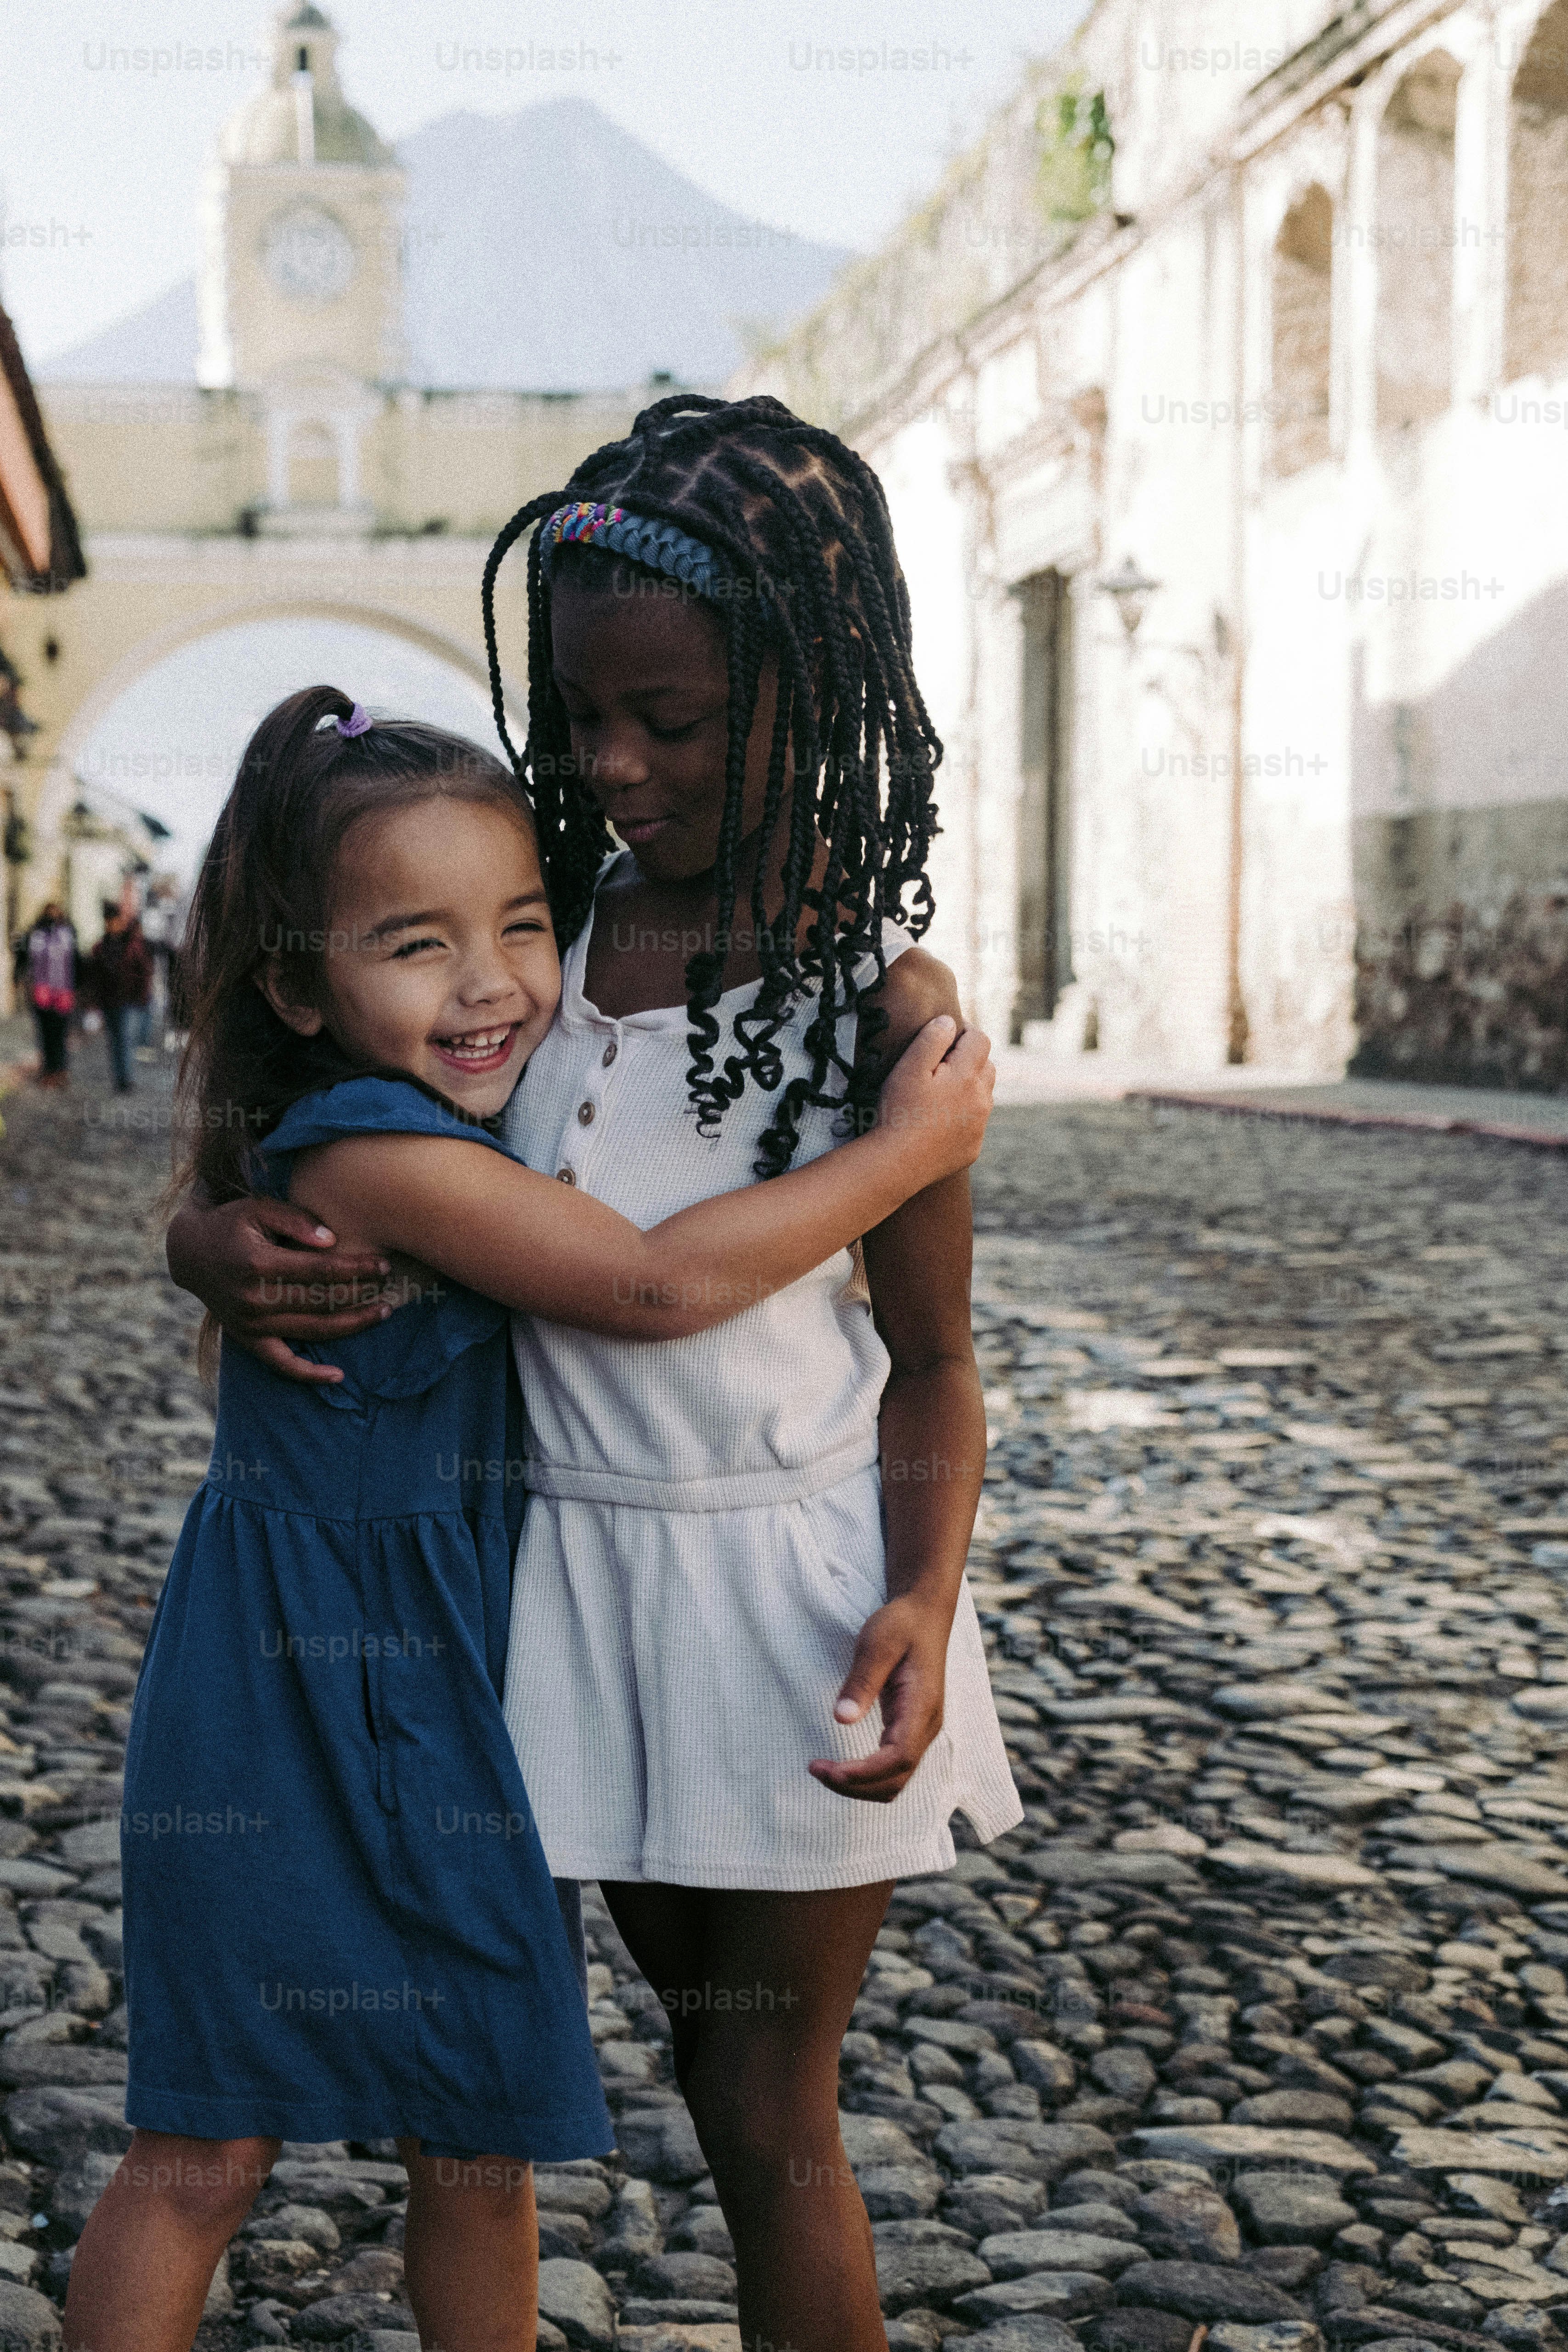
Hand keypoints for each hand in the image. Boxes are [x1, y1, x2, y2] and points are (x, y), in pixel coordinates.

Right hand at [166, 1195, 393, 1386]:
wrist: (190, 1253)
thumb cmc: (232, 1224)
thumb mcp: (258, 1208)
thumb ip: (296, 1220)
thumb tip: (332, 1242)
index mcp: (259, 1264)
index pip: (321, 1271)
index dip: (356, 1270)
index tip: (382, 1266)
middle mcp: (254, 1299)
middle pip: (322, 1302)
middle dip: (361, 1295)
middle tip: (391, 1287)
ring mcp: (250, 1324)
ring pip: (312, 1331)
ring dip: (351, 1326)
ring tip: (381, 1314)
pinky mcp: (247, 1339)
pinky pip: (280, 1364)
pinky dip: (308, 1374)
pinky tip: (337, 1377)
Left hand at [808, 1594, 949, 1802]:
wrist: (925, 1613)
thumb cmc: (901, 1624)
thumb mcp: (877, 1643)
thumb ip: (862, 1681)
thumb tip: (842, 1719)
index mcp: (921, 1706)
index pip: (898, 1757)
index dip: (863, 1772)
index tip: (828, 1769)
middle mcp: (926, 1725)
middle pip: (896, 1779)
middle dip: (855, 1785)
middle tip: (815, 1769)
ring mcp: (921, 1729)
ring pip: (895, 1778)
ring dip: (860, 1784)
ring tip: (823, 1770)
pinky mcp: (910, 1728)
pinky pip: (892, 1766)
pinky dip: (867, 1774)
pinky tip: (841, 1764)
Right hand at [874, 1015, 994, 1180]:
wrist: (898, 1162)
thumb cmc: (900, 1111)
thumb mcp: (909, 1067)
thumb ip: (932, 1039)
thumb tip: (950, 1021)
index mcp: (968, 1075)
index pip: (980, 1039)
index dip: (965, 1031)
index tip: (948, 1033)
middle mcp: (981, 1099)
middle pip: (987, 1066)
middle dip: (970, 1059)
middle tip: (942, 1063)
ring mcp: (979, 1125)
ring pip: (983, 1095)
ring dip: (969, 1087)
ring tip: (940, 1092)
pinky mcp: (973, 1146)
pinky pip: (975, 1123)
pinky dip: (963, 1116)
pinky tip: (939, 1121)